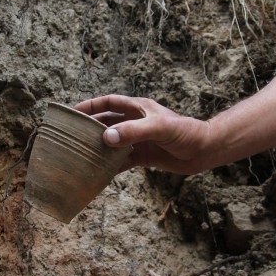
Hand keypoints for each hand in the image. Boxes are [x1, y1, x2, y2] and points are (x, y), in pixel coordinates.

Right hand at [74, 95, 210, 174]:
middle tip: (71, 137)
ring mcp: (139, 140)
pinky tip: (99, 173)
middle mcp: (137, 122)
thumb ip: (133, 132)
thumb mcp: (159, 128)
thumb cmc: (185, 133)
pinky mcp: (144, 156)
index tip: (73, 112)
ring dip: (99, 148)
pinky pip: (122, 160)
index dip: (91, 106)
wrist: (204, 151)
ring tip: (80, 155)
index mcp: (139, 108)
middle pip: (107, 123)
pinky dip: (110, 165)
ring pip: (112, 142)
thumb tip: (106, 138)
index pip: (109, 102)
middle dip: (90, 128)